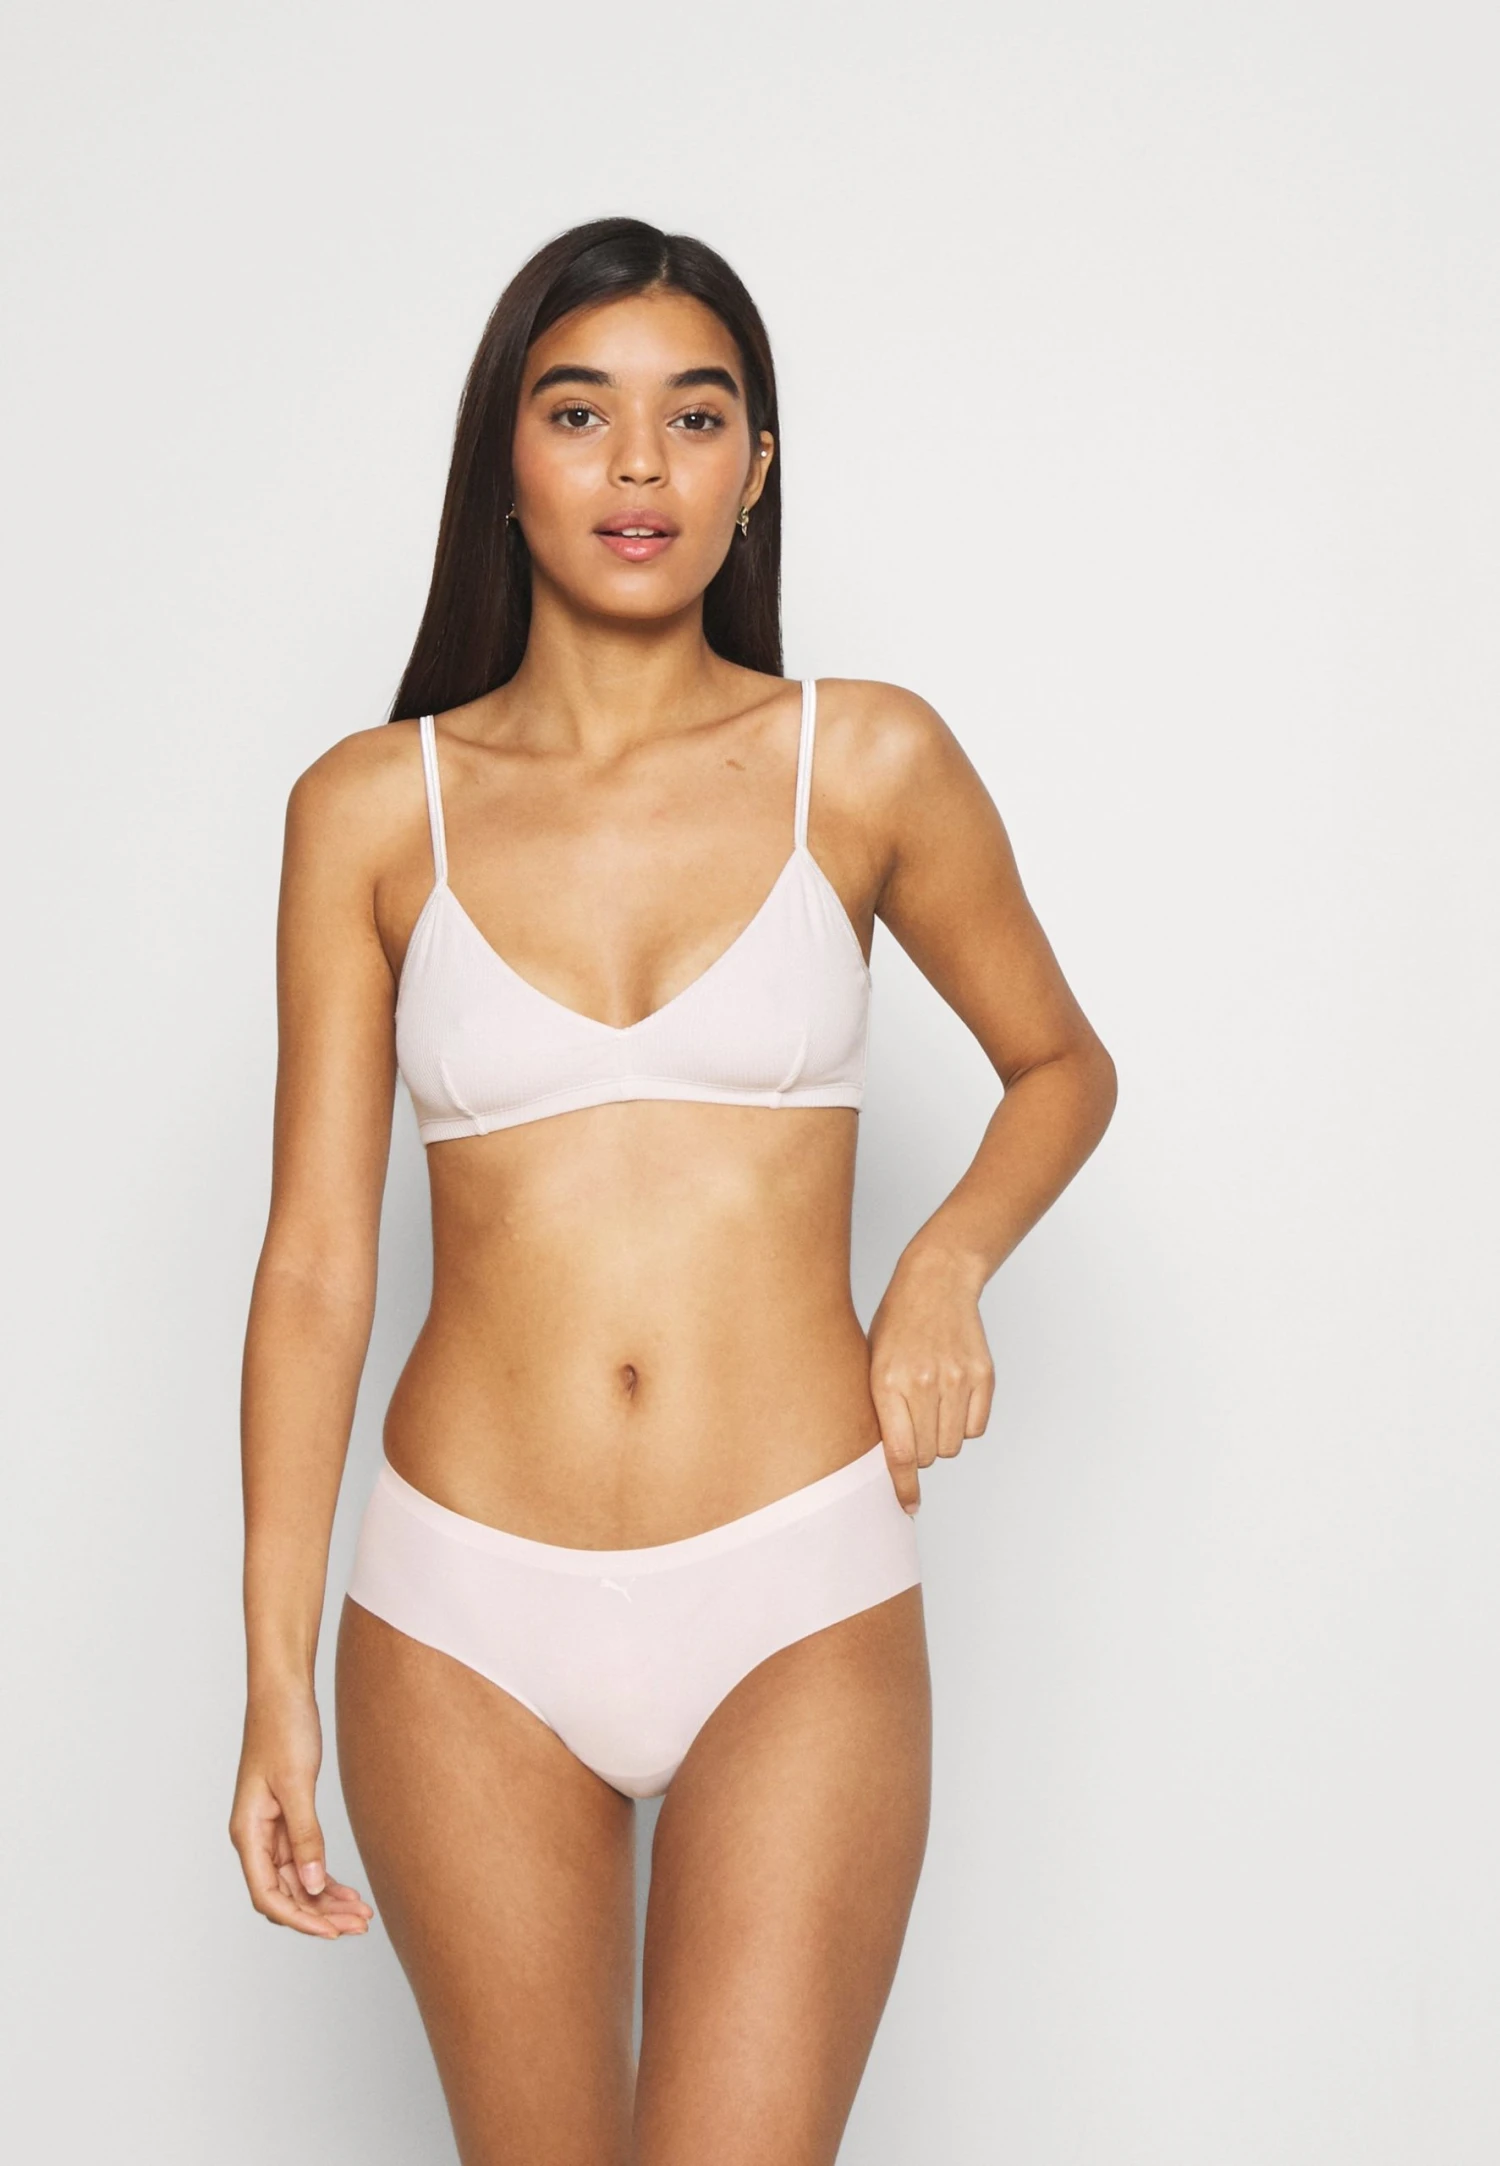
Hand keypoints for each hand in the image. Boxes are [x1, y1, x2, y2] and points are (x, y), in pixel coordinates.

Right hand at [229, 1686, 372, 1939]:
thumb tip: (314, 1885)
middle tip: (359, 1925)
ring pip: (298, 1880)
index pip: (268, 1894)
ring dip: (326, 1900)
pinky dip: (325, 1877)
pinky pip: (305, 1860)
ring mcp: (271, 1829)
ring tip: (361, 1915)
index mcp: (247, 1832)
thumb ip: (306, 1835)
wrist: (284, 1691)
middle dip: (319, 1914)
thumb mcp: (297, 1783)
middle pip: (285, 1893)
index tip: (332, 1931)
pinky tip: (348, 1890)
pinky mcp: (288, 1817)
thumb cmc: (283, 1728)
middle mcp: (255, 1837)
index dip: (299, 1918)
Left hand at [868, 1246, 994, 1514]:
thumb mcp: (871, 1363)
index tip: (908, 1507)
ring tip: (931, 1405)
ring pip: (952, 1445)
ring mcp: (957, 1379)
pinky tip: (952, 1397)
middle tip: (912, 1424)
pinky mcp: (983, 1376)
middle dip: (918, 1451)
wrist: (936, 1281)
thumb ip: (880, 1412)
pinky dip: (964, 1423)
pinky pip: (976, 1428)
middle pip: (927, 1455)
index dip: (903, 1487)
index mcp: (887, 1382)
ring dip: (940, 1438)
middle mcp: (924, 1383)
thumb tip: (890, 1464)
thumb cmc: (896, 1325)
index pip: (899, 1453)